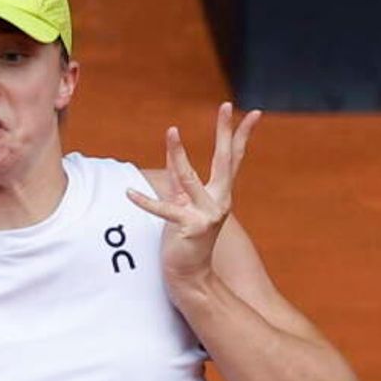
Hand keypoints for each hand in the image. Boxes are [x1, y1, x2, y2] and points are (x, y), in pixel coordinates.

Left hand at [127, 101, 260, 287]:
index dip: (241, 135)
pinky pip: (163, 210)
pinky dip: (144, 202)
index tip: (251, 112)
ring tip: (171, 131)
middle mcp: (220, 200)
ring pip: (189, 178)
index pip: (233, 159)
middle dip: (225, 132)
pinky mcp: (188, 228)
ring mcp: (206, 214)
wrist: (191, 274)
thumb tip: (172, 150)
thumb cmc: (186, 238)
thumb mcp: (184, 202)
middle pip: (224, 160)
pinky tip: (129, 193)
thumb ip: (178, 178)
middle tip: (227, 106)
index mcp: (221, 193)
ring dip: (178, 154)